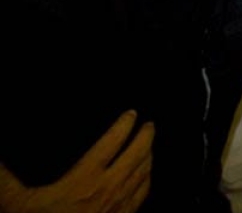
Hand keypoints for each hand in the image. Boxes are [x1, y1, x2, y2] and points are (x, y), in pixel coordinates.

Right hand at [0, 111, 152, 212]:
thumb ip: (5, 180)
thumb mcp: (17, 203)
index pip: (111, 144)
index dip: (123, 126)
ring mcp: (118, 206)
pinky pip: (142, 196)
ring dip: (150, 156)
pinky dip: (148, 180)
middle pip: (136, 155)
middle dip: (146, 137)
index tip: (131, 113)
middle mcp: (107, 190)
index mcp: (84, 180)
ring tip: (151, 144)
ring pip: (143, 174)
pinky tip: (147, 177)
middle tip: (150, 124)